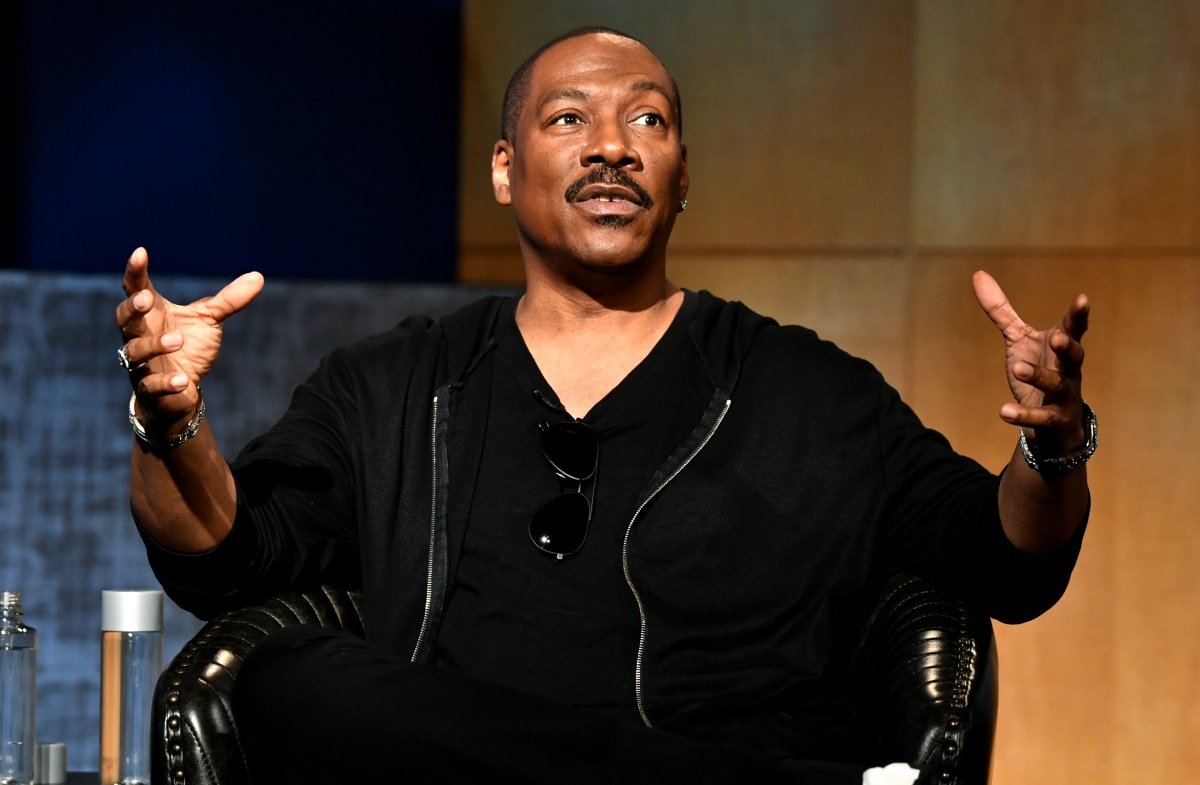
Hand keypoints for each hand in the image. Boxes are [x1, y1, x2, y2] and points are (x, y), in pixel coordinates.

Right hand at [114, 247, 262, 431]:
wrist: (183, 391)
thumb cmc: (189, 348)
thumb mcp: (209, 321)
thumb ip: (229, 300)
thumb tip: (258, 276)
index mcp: (152, 313)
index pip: (136, 287)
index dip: (135, 270)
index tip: (141, 252)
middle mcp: (139, 335)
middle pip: (123, 318)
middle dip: (132, 308)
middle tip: (147, 299)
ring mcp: (141, 363)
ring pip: (135, 351)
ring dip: (154, 344)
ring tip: (178, 340)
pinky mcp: (149, 389)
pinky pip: (151, 385)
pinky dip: (166, 382)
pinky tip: (183, 380)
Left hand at [973, 270, 1088, 453]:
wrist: (1052, 423)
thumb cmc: (1038, 370)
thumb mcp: (1018, 340)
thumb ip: (1001, 311)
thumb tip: (977, 274)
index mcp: (1061, 347)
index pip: (1073, 328)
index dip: (1078, 315)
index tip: (1082, 299)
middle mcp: (1068, 370)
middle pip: (1074, 356)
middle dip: (1067, 346)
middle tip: (1056, 336)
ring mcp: (1064, 396)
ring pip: (1057, 385)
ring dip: (1039, 376)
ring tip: (1019, 368)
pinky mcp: (1053, 420)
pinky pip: (1040, 417)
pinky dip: (1023, 414)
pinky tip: (1003, 411)